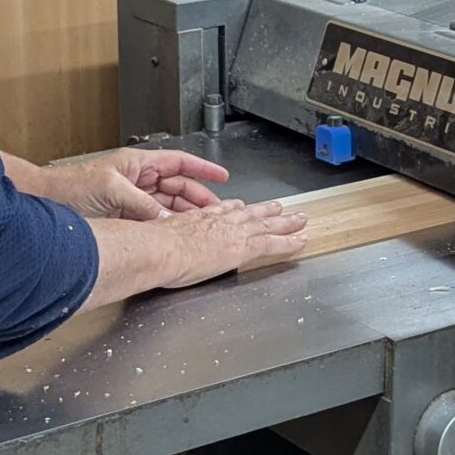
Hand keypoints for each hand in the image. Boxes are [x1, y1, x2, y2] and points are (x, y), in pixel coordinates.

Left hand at [13, 148, 228, 220]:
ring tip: (202, 225)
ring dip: (185, 215)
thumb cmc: (70, 187)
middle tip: (217, 211)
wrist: (47, 201)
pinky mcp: (125, 216)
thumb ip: (141, 204)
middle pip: (178, 187)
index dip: (203, 169)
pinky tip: (176, 234)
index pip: (179, 162)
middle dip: (198, 198)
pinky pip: (154, 219)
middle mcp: (138, 179)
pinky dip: (166, 226)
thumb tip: (165, 219)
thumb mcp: (111, 190)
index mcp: (138, 164)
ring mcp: (132, 198)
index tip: (222, 176)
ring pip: (168, 205)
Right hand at [153, 199, 311, 284]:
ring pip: (267, 225)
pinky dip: (289, 241)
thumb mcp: (161, 237)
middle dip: (267, 211)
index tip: (244, 206)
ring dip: (285, 222)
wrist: (158, 249)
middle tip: (281, 208)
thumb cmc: (153, 247)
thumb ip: (169, 240)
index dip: (237, 209)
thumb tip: (164, 247)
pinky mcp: (243, 247)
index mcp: (200, 218)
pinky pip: (273, 243)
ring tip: (299, 220)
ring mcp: (234, 232)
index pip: (224, 210)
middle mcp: (220, 221)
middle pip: (250, 213)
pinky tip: (301, 240)